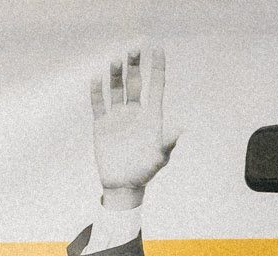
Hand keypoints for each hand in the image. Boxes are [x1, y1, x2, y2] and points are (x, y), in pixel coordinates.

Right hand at [89, 44, 179, 204]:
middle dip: (134, 65)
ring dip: (116, 74)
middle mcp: (134, 112)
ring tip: (116, 60)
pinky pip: (98, 104)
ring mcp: (118, 117)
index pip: (155, 86)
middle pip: (135, 82)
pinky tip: (96, 78)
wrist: (123, 186)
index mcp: (151, 116)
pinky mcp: (102, 125)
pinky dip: (96, 91)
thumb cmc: (145, 172)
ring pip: (116, 89)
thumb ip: (167, 142)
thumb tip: (181, 129)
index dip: (156, 67)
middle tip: (134, 48)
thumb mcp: (159, 157)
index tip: (157, 47)